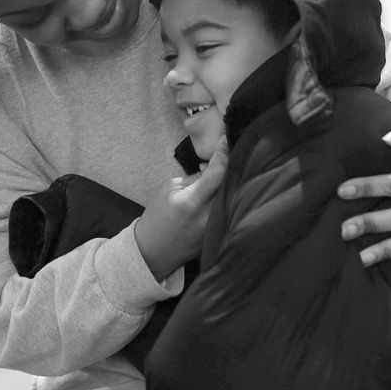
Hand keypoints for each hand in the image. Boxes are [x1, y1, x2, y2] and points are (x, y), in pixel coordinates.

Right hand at [135, 138, 228, 280]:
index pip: (217, 173)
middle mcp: (209, 215)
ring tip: (231, 167)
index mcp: (191, 202)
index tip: (227, 138)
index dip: (224, 153)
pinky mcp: (222, 234)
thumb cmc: (159, 216)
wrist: (155, 251)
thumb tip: (213, 167)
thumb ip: (194, 178)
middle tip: (234, 148)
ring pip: (235, 197)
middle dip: (233, 164)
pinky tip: (228, 187)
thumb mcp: (170, 189)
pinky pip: (232, 209)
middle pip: (232, 184)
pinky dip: (232, 195)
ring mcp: (218, 227)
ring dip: (235, 180)